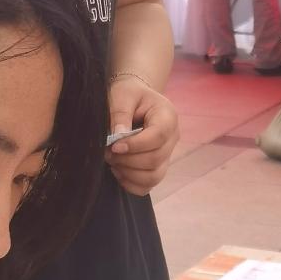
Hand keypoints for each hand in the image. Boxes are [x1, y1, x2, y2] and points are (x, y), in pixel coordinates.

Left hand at [104, 76, 180, 194]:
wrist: (135, 100)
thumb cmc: (128, 94)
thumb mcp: (121, 94)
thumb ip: (120, 113)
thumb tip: (118, 136)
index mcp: (168, 117)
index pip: (158, 137)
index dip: (136, 145)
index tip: (114, 146)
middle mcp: (173, 139)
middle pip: (156, 159)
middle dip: (128, 160)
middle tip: (107, 152)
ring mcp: (167, 155)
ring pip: (154, 176)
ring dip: (129, 173)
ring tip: (112, 162)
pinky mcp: (158, 167)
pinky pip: (149, 185)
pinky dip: (132, 184)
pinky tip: (118, 172)